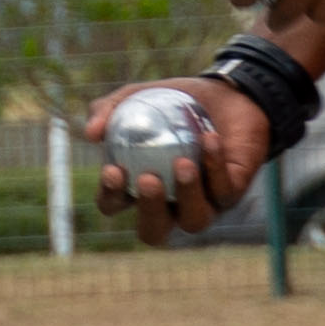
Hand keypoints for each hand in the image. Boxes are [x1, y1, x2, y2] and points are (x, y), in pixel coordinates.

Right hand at [84, 75, 273, 247]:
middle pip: (153, 231)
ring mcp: (203, 203)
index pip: (114, 204)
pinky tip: (209, 138)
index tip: (113, 170)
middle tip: (148, 179)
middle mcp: (169, 205)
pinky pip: (224, 189)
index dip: (110, 195)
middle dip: (149, 210)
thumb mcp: (137, 97)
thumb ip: (110, 110)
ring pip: (194, 221)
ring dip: (187, 195)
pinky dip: (215, 164)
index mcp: (137, 189)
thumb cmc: (174, 101)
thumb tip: (92, 134)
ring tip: (183, 163)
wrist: (225, 94)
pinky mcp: (232, 193)